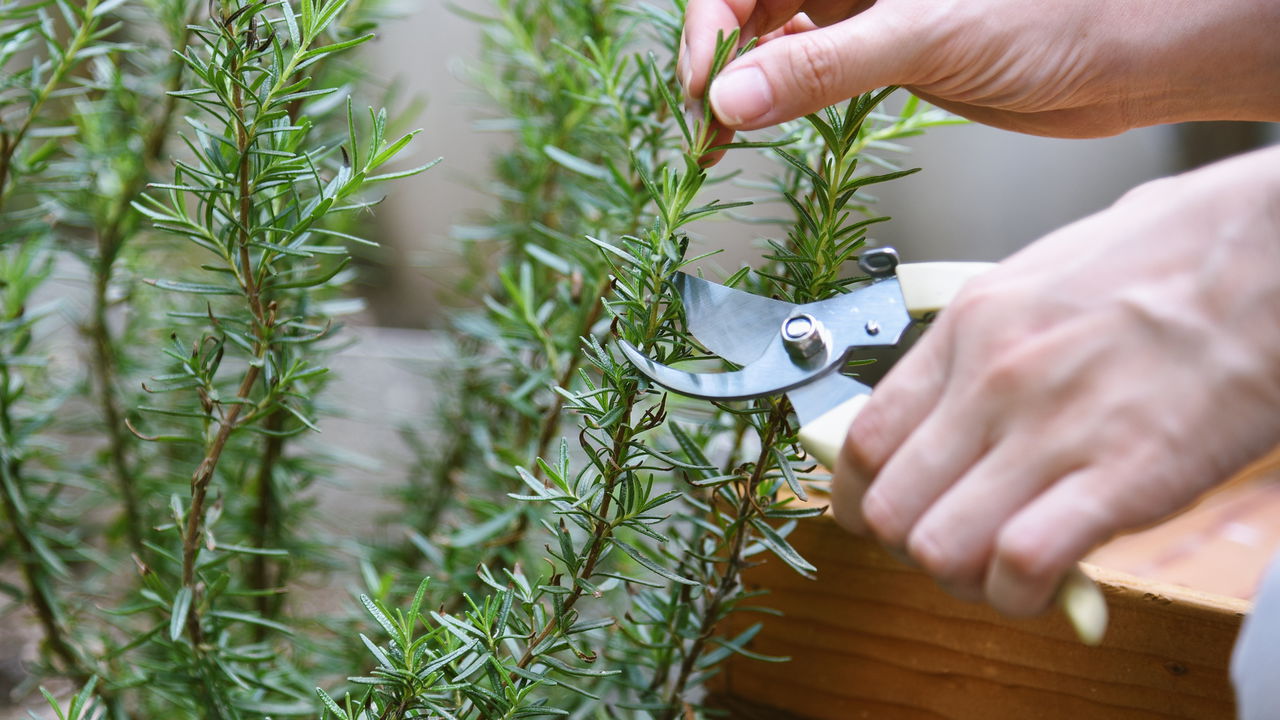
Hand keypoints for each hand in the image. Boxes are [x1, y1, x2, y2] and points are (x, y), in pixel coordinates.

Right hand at [680, 0, 1279, 147]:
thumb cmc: (1055, 15)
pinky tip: (765, 128)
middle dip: (719, 64)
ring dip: (741, 89)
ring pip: (775, 42)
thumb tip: (735, 97)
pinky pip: (809, 71)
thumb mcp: (923, 36)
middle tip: (705, 128)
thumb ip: (822, 67)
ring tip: (720, 140)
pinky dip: (779, 101)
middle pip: (752, 8)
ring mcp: (865, 12)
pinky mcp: (884, 53)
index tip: (707, 88)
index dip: (713, 28)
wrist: (1125, 58)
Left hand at [831, 145, 1279, 615]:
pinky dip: (1021, 592)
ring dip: (963, 577)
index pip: (863, 441)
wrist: (1273, 252)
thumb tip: (944, 402)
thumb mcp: (1038, 277)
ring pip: (939, 548)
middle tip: (950, 543)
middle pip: (890, 509)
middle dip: (908, 546)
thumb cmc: (1167, 257)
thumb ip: (980, 345)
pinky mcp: (1123, 477)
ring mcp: (1052, 430)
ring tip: (999, 567)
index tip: (881, 514)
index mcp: (967, 328)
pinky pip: (1022, 564)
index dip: (860, 497)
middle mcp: (992, 380)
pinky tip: (1045, 581)